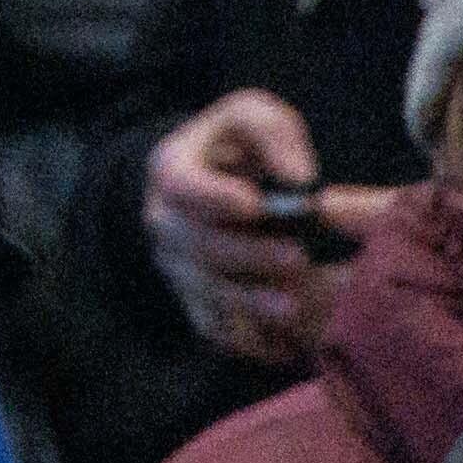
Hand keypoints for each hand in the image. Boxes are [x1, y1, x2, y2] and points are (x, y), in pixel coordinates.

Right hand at [145, 92, 373, 368]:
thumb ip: (273, 134)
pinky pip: (210, 327)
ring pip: (203, 289)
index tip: (255, 204)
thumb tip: (299, 178)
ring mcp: (174, 265)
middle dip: (246, 255)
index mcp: (170, 169)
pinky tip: (278, 344)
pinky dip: (240, 338)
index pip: (181, 185)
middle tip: (296, 257)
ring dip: (247, 301)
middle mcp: (163, 221)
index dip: (214, 197)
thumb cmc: (238, 147)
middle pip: (196, 244)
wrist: (212, 184)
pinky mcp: (191, 300)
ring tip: (292, 305)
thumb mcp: (251, 118)